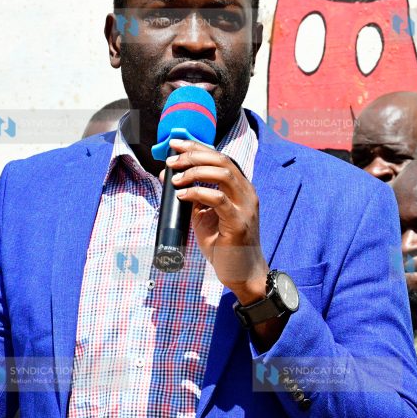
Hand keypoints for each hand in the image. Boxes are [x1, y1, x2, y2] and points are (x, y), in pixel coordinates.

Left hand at [163, 138, 268, 304]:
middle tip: (171, 162)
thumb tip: (169, 177)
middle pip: (221, 160)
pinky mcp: (238, 223)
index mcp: (240, 188)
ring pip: (223, 174)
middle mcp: (246, 192)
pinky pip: (218, 199)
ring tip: (175, 179)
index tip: (175, 144)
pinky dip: (198, 192)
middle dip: (193, 156)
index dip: (197, 146)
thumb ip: (193, 197)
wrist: (242, 273)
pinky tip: (183, 195)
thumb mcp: (205, 216)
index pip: (220, 157)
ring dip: (195, 172)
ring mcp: (245, 207)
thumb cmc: (224, 245)